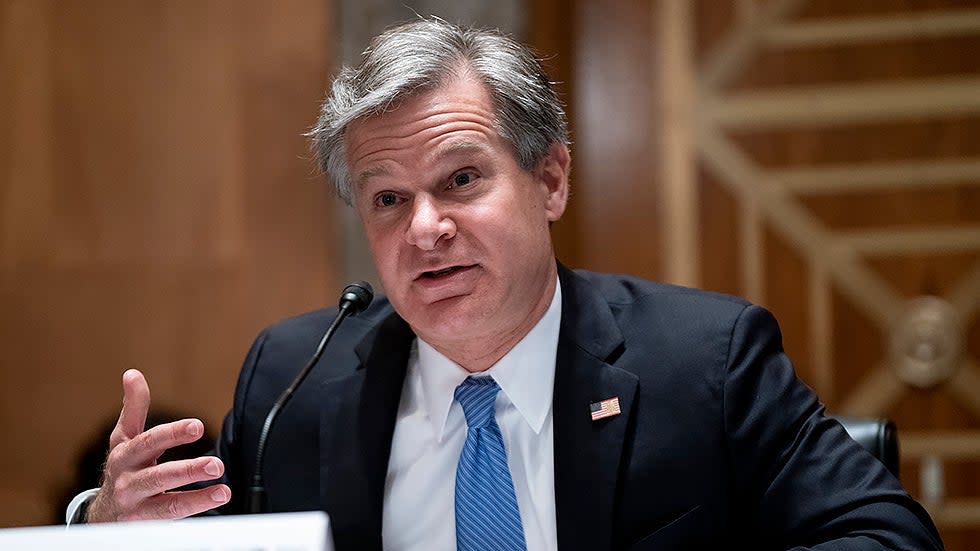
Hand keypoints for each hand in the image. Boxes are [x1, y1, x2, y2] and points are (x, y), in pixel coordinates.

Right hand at [87, 369, 230, 521]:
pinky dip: (193, 513)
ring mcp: (134, 507)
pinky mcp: (143, 527)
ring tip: (223, 490)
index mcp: (125, 455)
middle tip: (218, 464)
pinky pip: (170, 523)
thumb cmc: (123, 468)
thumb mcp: (124, 438)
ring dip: (197, 498)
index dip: (172, 433)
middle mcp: (127, 482)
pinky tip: (214, 503)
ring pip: (166, 506)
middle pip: (158, 476)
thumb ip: (133, 408)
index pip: (148, 442)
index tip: (198, 425)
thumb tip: (133, 374)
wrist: (104, 513)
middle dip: (188, 470)